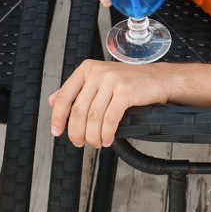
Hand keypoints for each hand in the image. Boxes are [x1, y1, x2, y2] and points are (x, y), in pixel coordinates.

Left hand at [48, 58, 169, 146]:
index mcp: (87, 69)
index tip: (57, 131)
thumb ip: (76, 89)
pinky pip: (109, 119)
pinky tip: (108, 139)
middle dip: (76, 132)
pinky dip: (107, 133)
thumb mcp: (99, 80)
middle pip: (78, 110)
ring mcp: (111, 81)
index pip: (64, 96)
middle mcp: (97, 72)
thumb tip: (52, 100)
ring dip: (93, 136)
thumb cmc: (129, 81)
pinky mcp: (125, 91)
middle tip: (79, 142)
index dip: (58, 117)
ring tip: (96, 142)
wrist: (158, 78)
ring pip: (93, 117)